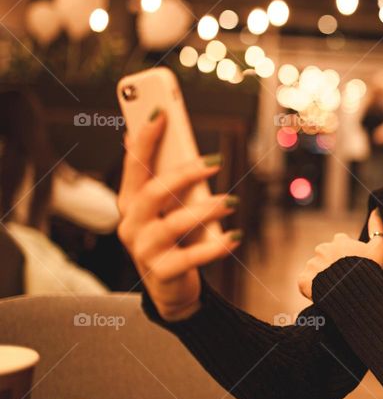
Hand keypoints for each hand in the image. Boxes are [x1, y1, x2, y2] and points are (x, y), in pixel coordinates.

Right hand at [117, 110, 241, 321]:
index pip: (134, 165)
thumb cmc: (172, 236)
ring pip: (173, 224)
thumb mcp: (166, 206)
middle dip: (185, 174)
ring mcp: (144, 250)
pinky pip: (191, 257)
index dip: (145, 139)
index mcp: (130, 202)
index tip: (161, 113)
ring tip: (232, 202)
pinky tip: (235, 237)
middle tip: (216, 161)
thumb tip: (153, 135)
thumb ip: (163, 176)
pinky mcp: (163, 272)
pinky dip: (215, 247)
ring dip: (205, 210)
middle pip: (154, 192)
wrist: (171, 285)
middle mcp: (131, 224)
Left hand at [297, 207, 382, 300]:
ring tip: (333, 287)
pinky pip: (304, 282)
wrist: (355, 292)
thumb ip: (378, 228)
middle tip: (342, 276)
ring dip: (321, 276)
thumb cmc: (369, 269)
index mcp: (339, 241)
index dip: (346, 252)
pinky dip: (310, 287)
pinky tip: (321, 293)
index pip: (340, 242)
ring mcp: (312, 264)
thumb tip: (376, 209)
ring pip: (315, 268)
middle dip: (331, 263)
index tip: (352, 263)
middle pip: (325, 254)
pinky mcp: (304, 279)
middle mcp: (323, 249)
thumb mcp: (379, 248)